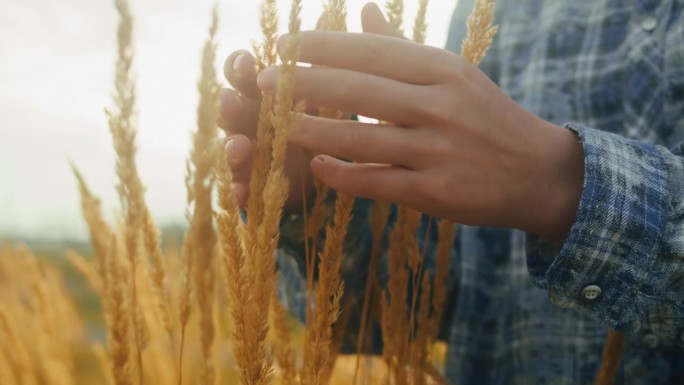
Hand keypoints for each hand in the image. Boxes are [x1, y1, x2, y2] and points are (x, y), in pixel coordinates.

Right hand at [220, 3, 403, 212]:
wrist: (343, 170)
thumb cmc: (341, 120)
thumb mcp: (349, 88)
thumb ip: (355, 56)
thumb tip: (369, 8)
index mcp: (271, 93)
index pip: (247, 74)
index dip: (243, 66)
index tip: (250, 60)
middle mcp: (258, 121)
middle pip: (235, 108)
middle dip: (231, 103)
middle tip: (231, 99)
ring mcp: (257, 153)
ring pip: (235, 147)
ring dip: (232, 145)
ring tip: (239, 145)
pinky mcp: (263, 186)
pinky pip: (246, 188)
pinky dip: (242, 191)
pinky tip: (244, 194)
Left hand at [257, 3, 584, 241]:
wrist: (538, 172)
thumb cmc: (487, 118)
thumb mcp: (453, 74)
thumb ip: (401, 46)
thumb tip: (362, 11)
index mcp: (442, 70)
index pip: (370, 51)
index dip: (321, 47)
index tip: (283, 45)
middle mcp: (439, 105)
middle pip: (357, 90)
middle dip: (302, 83)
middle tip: (263, 80)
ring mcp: (437, 150)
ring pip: (360, 138)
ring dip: (311, 131)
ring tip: (276, 126)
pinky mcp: (434, 192)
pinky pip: (376, 181)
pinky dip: (342, 175)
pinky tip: (316, 168)